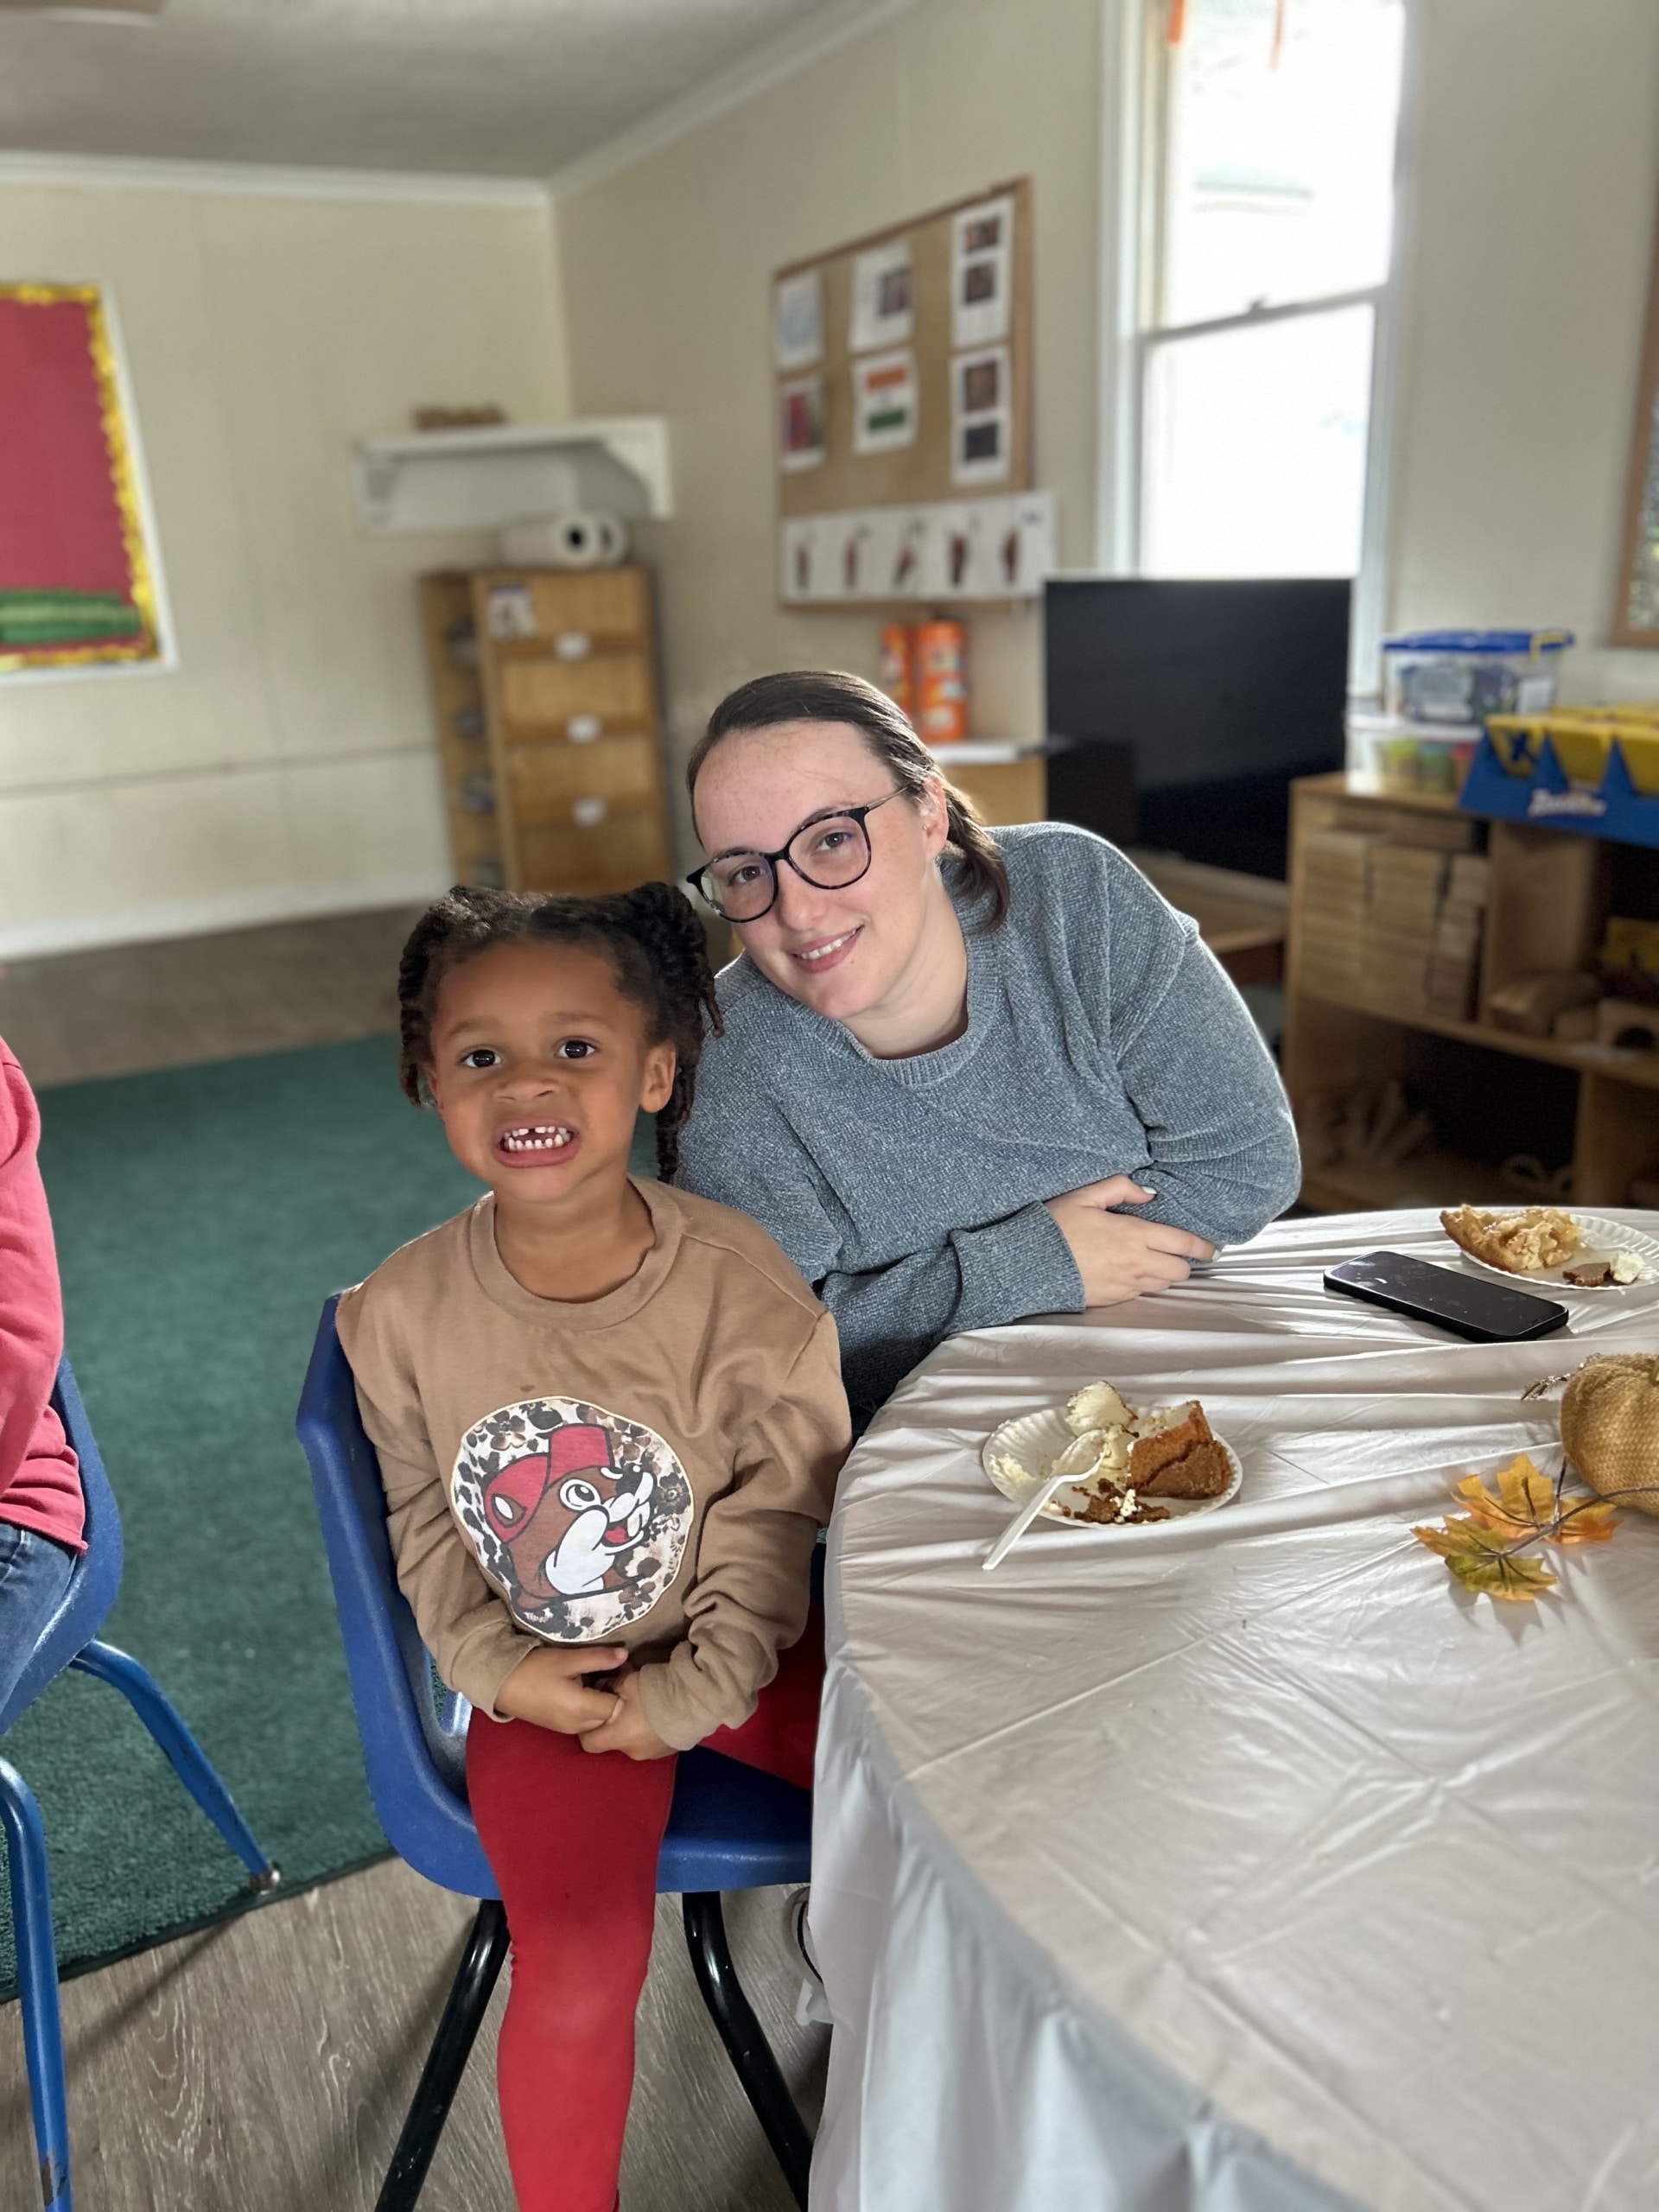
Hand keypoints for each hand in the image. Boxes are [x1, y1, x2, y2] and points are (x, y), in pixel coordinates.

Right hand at [496, 1644, 628, 1734]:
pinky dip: (591, 1708)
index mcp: (581, 1710)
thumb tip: (626, 1655)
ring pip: (598, 1721)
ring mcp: (568, 1729)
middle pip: (610, 1717)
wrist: (499, 1684)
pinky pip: (585, 1721)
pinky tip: (584, 1688)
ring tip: (598, 1679)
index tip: (622, 1671)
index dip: (623, 1689)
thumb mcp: (567, 1659)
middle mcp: (577, 1726)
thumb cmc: (534, 1669)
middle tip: (612, 1673)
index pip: (618, 1707)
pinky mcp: (560, 1727)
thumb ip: (598, 1659)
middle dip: (615, 1697)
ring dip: (602, 1703)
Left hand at [579, 1665, 675, 1761]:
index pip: (588, 1743)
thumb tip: (602, 1688)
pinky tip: (659, 1714)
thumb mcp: (626, 1681)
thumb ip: (609, 1687)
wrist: (696, 1700)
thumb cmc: (656, 1691)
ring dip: (634, 1728)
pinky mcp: (669, 1750)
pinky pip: (652, 1741)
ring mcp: (653, 1753)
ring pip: (633, 1741)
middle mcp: (633, 1751)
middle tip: (620, 1705)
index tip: (593, 1714)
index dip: (587, 1729)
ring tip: (644, 1708)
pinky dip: (650, 1730)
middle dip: (614, 1725)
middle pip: (613, 1742)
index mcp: (619, 1737)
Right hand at [1045, 1176, 1215, 1305]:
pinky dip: (1143, 1283)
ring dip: (1164, 1274)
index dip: (1203, 1246)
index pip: (1183, 1244)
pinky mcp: (1112, 1300)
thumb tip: (1148, 1193)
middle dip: (1183, 1262)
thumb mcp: (1085, 1195)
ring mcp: (1125, 1285)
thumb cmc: (1054, 1227)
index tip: (1212, 1247)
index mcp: (1133, 1236)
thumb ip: (1120, 1187)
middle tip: (1178, 1251)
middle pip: (1179, 1271)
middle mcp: (1135, 1264)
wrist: (1028, 1265)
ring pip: (1162, 1285)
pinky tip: (1131, 1272)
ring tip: (1155, 1261)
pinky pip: (1140, 1294)